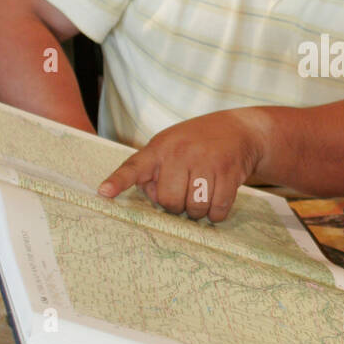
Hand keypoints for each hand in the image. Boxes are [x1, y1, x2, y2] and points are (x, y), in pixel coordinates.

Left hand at [97, 109, 266, 220]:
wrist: (239, 129)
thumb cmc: (197, 142)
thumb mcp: (170, 146)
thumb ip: (154, 170)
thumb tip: (154, 197)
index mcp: (160, 148)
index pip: (134, 167)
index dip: (118, 181)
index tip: (104, 193)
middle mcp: (180, 153)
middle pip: (169, 201)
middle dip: (176, 206)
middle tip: (185, 193)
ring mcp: (206, 161)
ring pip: (194, 208)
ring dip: (198, 212)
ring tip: (201, 196)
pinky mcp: (229, 172)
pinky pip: (217, 209)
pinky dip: (216, 214)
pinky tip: (216, 201)